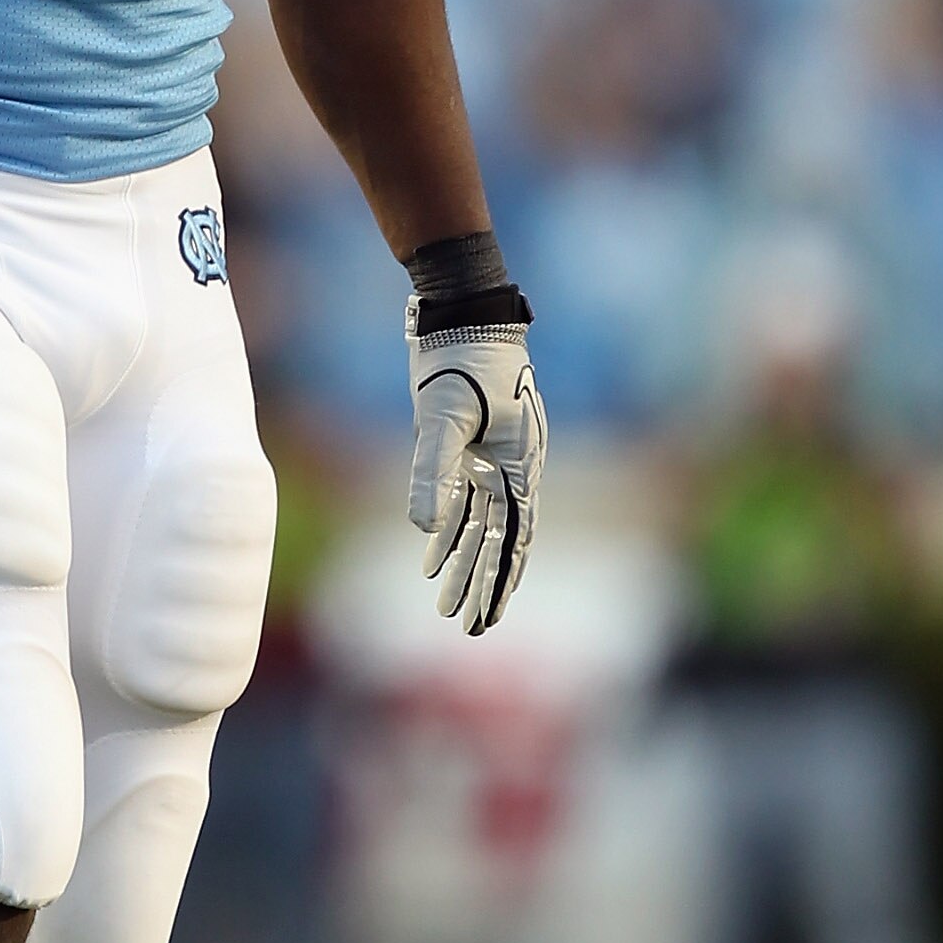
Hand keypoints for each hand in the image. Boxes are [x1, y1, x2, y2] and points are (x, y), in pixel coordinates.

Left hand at [406, 317, 545, 633]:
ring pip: (479, 526)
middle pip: (498, 541)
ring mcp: (493, 461)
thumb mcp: (443, 416)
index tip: (488, 617)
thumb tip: (423, 527)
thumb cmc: (460, 361)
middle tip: (469, 628)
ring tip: (446, 605)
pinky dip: (449, 530)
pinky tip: (431, 555)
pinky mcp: (471, 450)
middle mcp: (512, 469)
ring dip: (463, 564)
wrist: (463, 315)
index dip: (499, 581)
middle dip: (482, 585)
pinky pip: (463, 501)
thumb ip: (432, 470)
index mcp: (519, 465)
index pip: (512, 538)